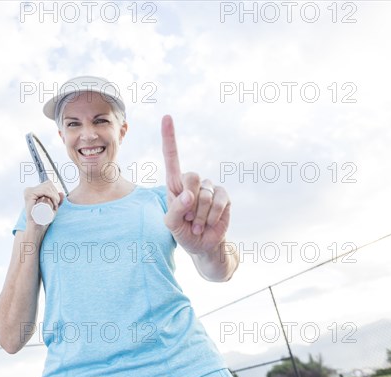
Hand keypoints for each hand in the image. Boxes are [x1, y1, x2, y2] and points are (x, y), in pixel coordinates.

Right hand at [24, 180, 63, 231]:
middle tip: (55, 205)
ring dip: (54, 196)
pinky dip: (51, 196)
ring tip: (54, 206)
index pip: (48, 184)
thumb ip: (57, 200)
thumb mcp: (52, 207)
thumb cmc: (43, 218)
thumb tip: (62, 193)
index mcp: (34, 191)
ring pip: (47, 187)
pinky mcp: (29, 194)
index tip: (56, 203)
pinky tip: (52, 203)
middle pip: (48, 184)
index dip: (55, 192)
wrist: (37, 227)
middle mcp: (30, 190)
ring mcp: (28, 191)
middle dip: (55, 194)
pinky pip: (44, 191)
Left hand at [161, 115, 231, 255]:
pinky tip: (209, 224)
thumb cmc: (183, 233)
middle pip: (191, 176)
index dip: (170, 137)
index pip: (171, 158)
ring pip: (205, 194)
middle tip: (188, 219)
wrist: (204, 246)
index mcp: (174, 185)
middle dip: (190, 202)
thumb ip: (175, 210)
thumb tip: (189, 195)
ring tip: (197, 225)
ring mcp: (209, 188)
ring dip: (200, 215)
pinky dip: (212, 216)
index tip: (167, 117)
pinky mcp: (224, 196)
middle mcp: (192, 182)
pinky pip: (220, 200)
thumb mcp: (171, 225)